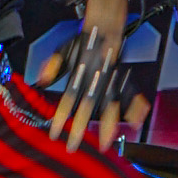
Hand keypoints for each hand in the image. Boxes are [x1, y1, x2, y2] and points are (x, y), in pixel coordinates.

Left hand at [38, 26, 149, 153]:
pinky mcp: (122, 79)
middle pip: (87, 109)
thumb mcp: (62, 51)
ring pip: (110, 107)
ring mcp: (111, 81)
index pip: (68, 101)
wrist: (103, 30)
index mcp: (80, 75)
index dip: (61, 117)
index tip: (54, 134)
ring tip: (106, 144)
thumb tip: (41, 80)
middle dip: (80, 130)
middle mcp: (96, 81)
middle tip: (73, 147)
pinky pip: (131, 96)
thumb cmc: (82, 44)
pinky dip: (136, 108)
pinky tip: (136, 123)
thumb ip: (52, 67)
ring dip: (108, 127)